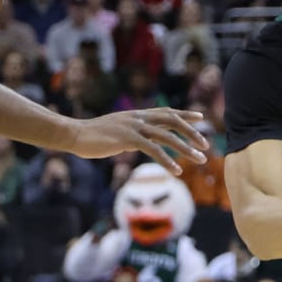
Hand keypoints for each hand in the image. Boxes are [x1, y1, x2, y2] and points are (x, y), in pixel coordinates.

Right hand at [70, 109, 208, 174]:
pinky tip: (176, 170)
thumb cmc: (93, 136)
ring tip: (200, 160)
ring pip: (167, 136)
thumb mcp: (117, 130)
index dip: (185, 114)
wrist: (75, 134)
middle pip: (172, 121)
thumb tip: (141, 141)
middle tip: (205, 145)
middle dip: (192, 133)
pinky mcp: (127, 139)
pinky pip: (153, 149)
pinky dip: (167, 160)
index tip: (201, 117)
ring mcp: (134, 127)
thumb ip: (132, 133)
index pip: (166, 112)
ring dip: (186, 149)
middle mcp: (139, 118)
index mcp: (137, 115)